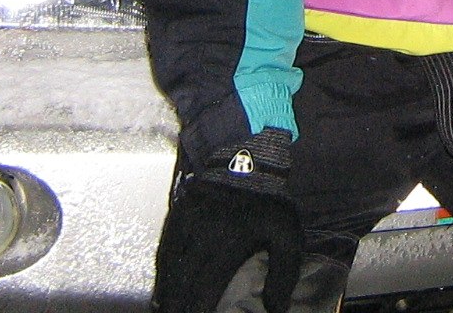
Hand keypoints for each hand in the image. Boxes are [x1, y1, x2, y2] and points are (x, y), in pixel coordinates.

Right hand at [152, 131, 303, 312]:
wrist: (247, 154)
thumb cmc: (269, 200)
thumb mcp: (288, 233)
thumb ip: (283, 274)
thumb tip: (275, 308)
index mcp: (228, 244)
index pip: (205, 289)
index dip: (197, 309)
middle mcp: (201, 238)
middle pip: (182, 284)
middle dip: (178, 305)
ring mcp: (186, 225)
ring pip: (170, 268)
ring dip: (168, 293)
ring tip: (168, 309)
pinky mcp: (179, 214)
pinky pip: (166, 249)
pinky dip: (164, 272)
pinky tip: (165, 287)